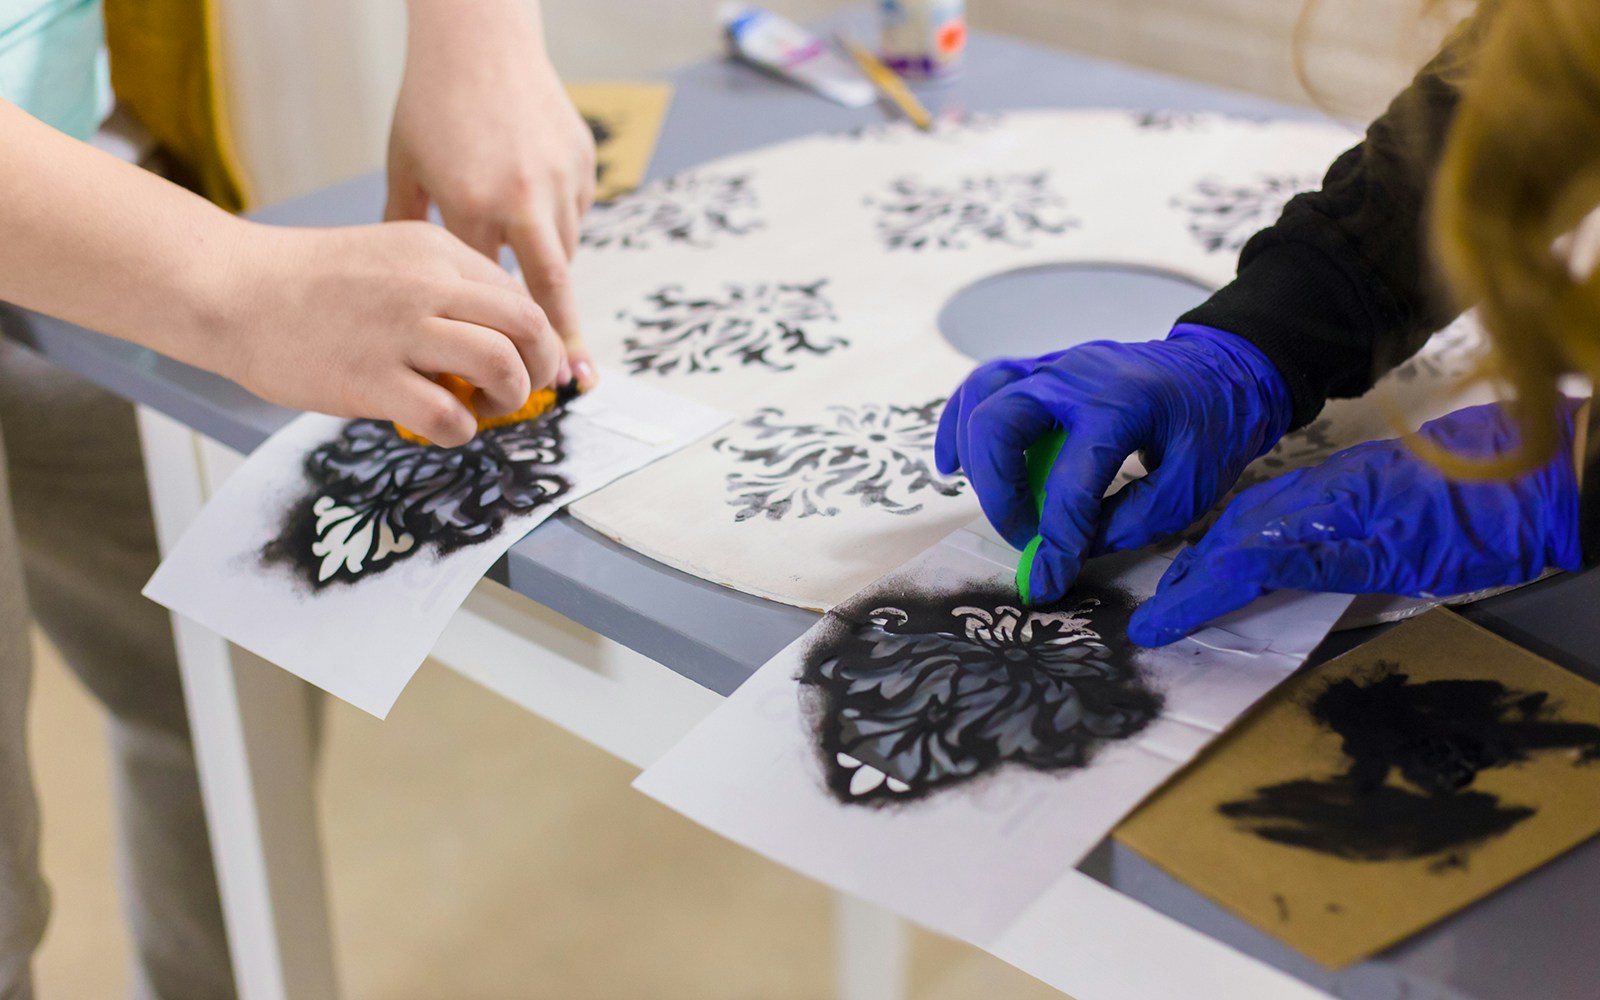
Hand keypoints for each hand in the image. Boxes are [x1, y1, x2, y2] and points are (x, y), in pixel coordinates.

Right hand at [213, 220, 561, 447]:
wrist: (233, 290)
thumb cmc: (310, 283)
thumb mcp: (390, 258)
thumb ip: (444, 287)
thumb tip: (500, 336)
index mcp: (436, 251)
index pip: (519, 295)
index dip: (535, 338)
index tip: (526, 362)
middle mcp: (428, 285)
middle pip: (527, 326)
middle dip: (541, 367)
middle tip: (521, 389)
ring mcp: (400, 332)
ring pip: (501, 365)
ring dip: (507, 398)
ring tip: (481, 407)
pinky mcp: (372, 379)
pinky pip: (449, 416)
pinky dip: (461, 431)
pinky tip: (443, 427)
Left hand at [386, 0, 597, 387]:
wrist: (479, 38)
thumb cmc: (431, 104)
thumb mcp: (406, 168)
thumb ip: (408, 228)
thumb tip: (414, 289)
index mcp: (472, 204)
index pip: (488, 289)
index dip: (493, 331)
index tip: (510, 375)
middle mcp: (522, 197)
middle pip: (550, 289)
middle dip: (564, 340)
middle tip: (575, 384)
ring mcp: (558, 180)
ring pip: (564, 250)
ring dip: (548, 271)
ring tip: (529, 274)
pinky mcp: (582, 163)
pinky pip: (575, 213)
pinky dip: (556, 223)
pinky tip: (531, 205)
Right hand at [936, 324, 1292, 602]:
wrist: (1222, 368)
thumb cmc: (1212, 429)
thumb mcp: (1186, 491)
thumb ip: (1125, 524)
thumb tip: (1067, 550)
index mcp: (1121, 405)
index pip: (1070, 481)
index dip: (1057, 539)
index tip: (1051, 578)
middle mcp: (1075, 377)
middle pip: (998, 425)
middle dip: (1000, 494)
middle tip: (1024, 535)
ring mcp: (1054, 365)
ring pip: (981, 398)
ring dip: (974, 456)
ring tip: (990, 502)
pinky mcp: (1043, 369)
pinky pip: (982, 387)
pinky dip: (959, 425)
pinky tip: (953, 464)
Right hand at [1128, 399, 1584, 646]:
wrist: (1543, 471)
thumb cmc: (1488, 522)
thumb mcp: (1409, 556)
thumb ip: (1323, 559)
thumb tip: (1246, 565)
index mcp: (1326, 512)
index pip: (1238, 557)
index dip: (1193, 595)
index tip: (1155, 625)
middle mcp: (1320, 493)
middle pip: (1233, 535)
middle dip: (1187, 577)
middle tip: (1154, 612)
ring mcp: (1335, 487)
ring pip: (1251, 520)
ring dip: (1208, 556)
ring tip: (1182, 586)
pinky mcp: (1351, 487)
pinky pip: (1275, 511)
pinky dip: (1241, 536)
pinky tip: (1241, 550)